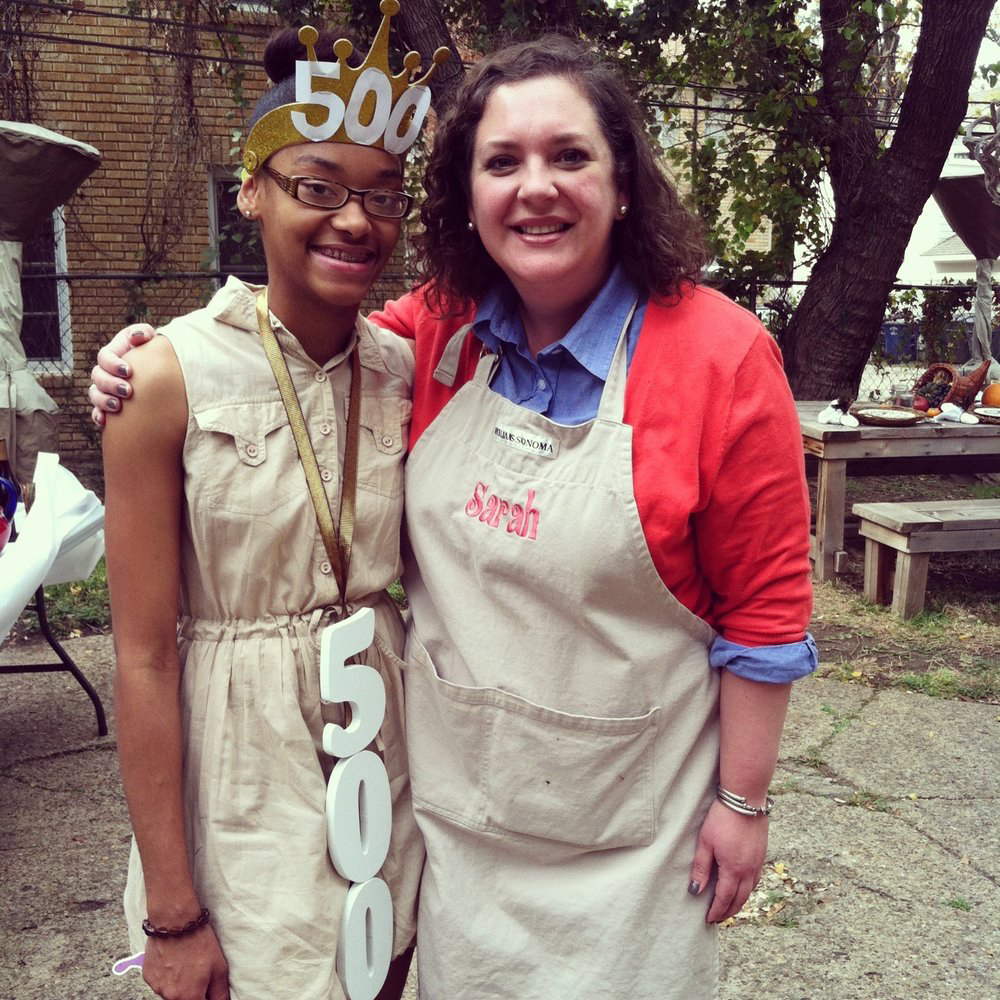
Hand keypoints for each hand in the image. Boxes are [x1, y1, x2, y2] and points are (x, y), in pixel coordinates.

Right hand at [88, 324, 155, 426]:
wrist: (158, 371)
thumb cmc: (151, 351)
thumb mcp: (148, 338)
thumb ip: (143, 332)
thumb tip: (138, 337)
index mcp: (112, 355)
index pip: (103, 357)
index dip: (112, 364)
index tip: (128, 371)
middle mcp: (105, 372)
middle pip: (97, 377)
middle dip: (110, 385)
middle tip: (128, 391)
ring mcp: (105, 389)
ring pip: (95, 395)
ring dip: (103, 401)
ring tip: (117, 407)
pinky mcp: (109, 405)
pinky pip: (98, 412)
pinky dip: (99, 416)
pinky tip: (105, 422)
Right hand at [142, 925, 229, 999]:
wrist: (175, 922)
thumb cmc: (199, 942)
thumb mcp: (219, 967)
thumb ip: (220, 993)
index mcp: (189, 997)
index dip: (205, 996)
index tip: (206, 988)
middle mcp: (170, 997)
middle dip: (192, 991)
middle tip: (197, 972)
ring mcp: (157, 987)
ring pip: (171, 993)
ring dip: (179, 984)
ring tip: (186, 963)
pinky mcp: (148, 976)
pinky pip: (160, 983)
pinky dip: (167, 976)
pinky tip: (174, 960)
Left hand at [687, 799, 767, 922]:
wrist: (746, 800)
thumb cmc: (722, 819)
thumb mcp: (705, 842)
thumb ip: (701, 868)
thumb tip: (695, 891)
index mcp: (733, 870)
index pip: (724, 898)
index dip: (716, 911)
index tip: (709, 920)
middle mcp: (748, 870)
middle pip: (739, 899)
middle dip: (728, 911)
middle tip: (718, 919)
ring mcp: (758, 863)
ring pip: (750, 891)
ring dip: (739, 902)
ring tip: (729, 907)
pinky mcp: (762, 854)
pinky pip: (756, 880)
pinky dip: (748, 889)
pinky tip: (742, 887)